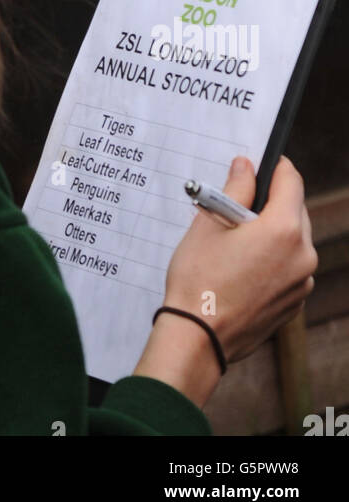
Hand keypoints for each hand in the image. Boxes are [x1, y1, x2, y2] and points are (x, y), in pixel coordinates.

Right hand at [133, 155, 316, 405]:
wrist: (199, 337)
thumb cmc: (199, 279)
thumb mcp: (210, 223)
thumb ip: (235, 189)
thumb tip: (246, 166)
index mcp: (284, 230)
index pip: (292, 181)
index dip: (274, 166)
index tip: (258, 164)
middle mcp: (303, 255)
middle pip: (295, 210)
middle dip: (271, 201)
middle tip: (237, 204)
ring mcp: (302, 282)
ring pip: (294, 240)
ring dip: (272, 230)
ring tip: (235, 238)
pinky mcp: (295, 302)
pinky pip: (290, 266)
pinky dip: (273, 258)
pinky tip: (242, 265)